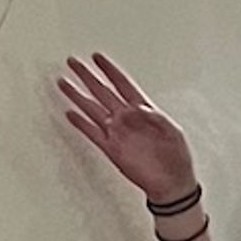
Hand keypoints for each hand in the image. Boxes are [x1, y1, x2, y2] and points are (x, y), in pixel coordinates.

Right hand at [58, 52, 198, 204]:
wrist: (171, 183)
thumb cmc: (176, 157)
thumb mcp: (173, 131)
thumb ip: (156, 118)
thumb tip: (142, 108)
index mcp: (143, 110)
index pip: (122, 83)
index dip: (110, 70)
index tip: (97, 57)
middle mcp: (126, 119)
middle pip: (102, 92)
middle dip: (87, 77)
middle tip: (73, 63)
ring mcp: (117, 133)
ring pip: (92, 109)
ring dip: (78, 96)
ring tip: (64, 84)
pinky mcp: (111, 149)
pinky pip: (92, 133)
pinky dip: (81, 124)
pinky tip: (71, 114)